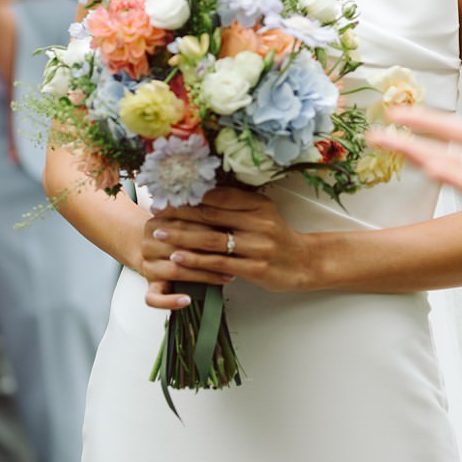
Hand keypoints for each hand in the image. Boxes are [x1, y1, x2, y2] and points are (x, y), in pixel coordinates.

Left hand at [139, 187, 311, 309]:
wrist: (305, 263)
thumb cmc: (276, 236)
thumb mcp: (262, 211)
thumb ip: (235, 202)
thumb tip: (198, 192)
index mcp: (258, 205)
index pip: (217, 196)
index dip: (189, 195)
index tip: (167, 195)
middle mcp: (259, 223)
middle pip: (210, 216)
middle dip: (179, 213)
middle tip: (156, 212)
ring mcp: (258, 247)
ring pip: (211, 240)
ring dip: (182, 236)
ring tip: (160, 232)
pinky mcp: (256, 269)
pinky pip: (219, 263)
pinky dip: (196, 260)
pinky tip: (178, 257)